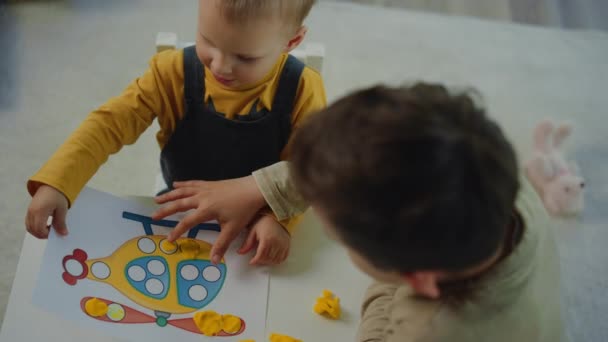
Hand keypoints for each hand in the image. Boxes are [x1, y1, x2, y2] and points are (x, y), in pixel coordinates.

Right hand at [25, 184, 68, 238]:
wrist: (51, 184)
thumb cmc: (58, 195)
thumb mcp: (62, 209)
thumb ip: (61, 223)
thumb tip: (63, 234)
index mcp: (40, 211)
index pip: (39, 229)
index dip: (47, 234)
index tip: (55, 232)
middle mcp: (31, 211)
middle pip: (32, 229)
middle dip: (42, 234)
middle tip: (53, 232)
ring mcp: (29, 210)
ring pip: (29, 227)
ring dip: (38, 231)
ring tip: (49, 228)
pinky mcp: (29, 209)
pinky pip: (29, 222)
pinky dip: (35, 226)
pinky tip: (45, 224)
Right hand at [152, 176, 266, 263]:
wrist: (254, 189)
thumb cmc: (244, 209)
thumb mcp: (233, 229)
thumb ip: (221, 245)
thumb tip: (213, 262)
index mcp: (207, 210)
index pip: (187, 222)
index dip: (177, 231)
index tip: (169, 240)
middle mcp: (202, 198)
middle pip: (179, 204)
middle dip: (165, 210)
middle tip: (153, 215)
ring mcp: (206, 189)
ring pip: (183, 191)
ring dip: (169, 195)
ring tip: (157, 199)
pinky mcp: (210, 184)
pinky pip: (193, 184)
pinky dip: (183, 184)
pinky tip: (176, 184)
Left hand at [238, 214, 290, 265]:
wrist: (276, 217)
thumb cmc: (263, 223)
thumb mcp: (253, 231)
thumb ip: (247, 243)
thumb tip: (240, 252)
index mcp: (267, 239)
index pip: (260, 255)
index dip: (255, 261)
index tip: (251, 262)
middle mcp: (276, 242)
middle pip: (268, 259)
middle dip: (260, 261)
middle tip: (256, 260)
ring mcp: (283, 244)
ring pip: (275, 260)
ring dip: (268, 262)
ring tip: (263, 259)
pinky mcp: (287, 245)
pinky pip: (283, 258)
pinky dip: (277, 261)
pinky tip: (271, 258)